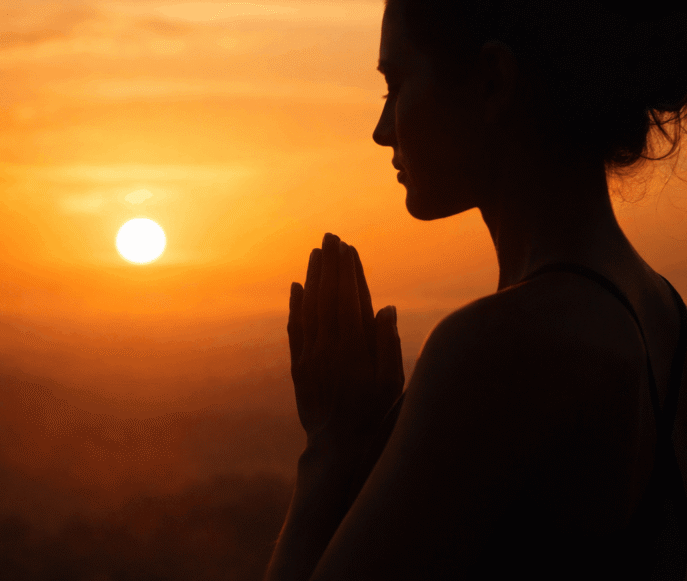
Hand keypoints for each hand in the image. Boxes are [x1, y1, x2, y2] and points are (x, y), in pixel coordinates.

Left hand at [287, 233, 403, 453]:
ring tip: (316, 253)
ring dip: (313, 278)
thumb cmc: (373, 416)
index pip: (349, 298)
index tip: (348, 247)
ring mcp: (310, 356)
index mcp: (353, 346)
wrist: (337, 449)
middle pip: (327, 296)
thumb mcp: (391, 383)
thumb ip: (387, 344)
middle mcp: (328, 346)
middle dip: (329, 264)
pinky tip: (297, 287)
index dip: (348, 271)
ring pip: (309, 307)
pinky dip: (295, 306)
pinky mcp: (300, 367)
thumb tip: (385, 307)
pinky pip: (295, 329)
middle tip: (330, 237)